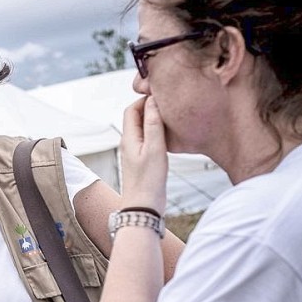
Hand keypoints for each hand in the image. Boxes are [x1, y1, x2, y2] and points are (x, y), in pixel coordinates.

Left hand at [120, 96, 167, 214]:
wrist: (143, 207)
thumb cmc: (149, 180)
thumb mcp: (155, 148)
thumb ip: (154, 124)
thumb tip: (152, 100)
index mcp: (128, 138)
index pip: (131, 109)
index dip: (144, 99)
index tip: (161, 95)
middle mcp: (128, 143)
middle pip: (136, 117)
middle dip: (151, 107)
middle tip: (169, 103)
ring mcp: (135, 152)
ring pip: (144, 128)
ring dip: (156, 120)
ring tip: (173, 116)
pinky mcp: (142, 161)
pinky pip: (149, 140)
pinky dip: (158, 133)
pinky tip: (171, 136)